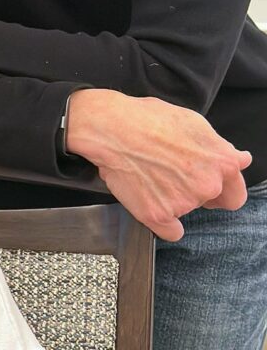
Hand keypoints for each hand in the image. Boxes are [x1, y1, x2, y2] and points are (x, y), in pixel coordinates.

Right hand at [65, 89, 250, 240]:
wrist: (108, 126)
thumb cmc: (145, 118)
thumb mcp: (190, 120)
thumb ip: (218, 146)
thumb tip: (241, 160)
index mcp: (221, 162)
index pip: (236, 191)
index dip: (221, 185)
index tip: (205, 180)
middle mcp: (208, 185)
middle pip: (213, 203)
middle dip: (199, 194)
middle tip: (174, 176)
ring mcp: (184, 202)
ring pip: (186, 210)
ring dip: (173, 198)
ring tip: (150, 172)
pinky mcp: (159, 215)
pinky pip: (170, 231)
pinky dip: (161, 220)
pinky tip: (147, 197)